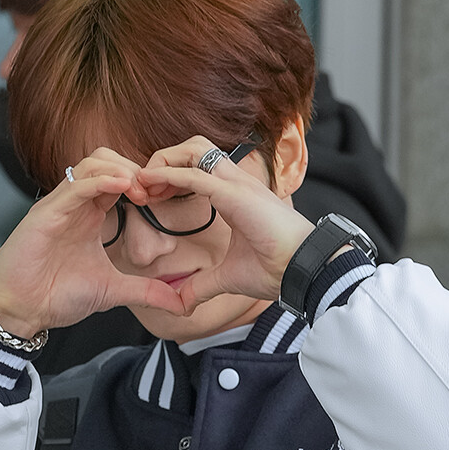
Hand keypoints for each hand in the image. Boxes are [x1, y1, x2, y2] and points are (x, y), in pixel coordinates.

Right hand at [0, 150, 184, 335]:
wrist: (21, 310)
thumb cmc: (56, 295)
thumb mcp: (113, 290)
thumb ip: (146, 291)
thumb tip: (179, 304)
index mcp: (90, 213)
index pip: (118, 177)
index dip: (143, 181)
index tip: (162, 197)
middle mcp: (75, 203)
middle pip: (105, 160)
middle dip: (134, 169)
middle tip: (152, 192)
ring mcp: (59, 205)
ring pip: (90, 164)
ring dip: (120, 170)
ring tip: (139, 189)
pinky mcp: (45, 213)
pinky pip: (74, 186)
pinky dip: (100, 181)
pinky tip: (122, 187)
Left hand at [139, 136, 314, 314]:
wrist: (304, 271)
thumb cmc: (277, 269)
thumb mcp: (228, 277)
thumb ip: (202, 285)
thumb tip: (181, 302)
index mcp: (235, 195)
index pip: (198, 167)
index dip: (170, 174)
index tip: (149, 196)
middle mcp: (236, 182)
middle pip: (194, 147)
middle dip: (164, 159)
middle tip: (143, 186)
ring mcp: (237, 184)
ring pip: (194, 149)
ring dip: (164, 161)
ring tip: (144, 183)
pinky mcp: (235, 195)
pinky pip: (195, 176)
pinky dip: (169, 177)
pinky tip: (151, 187)